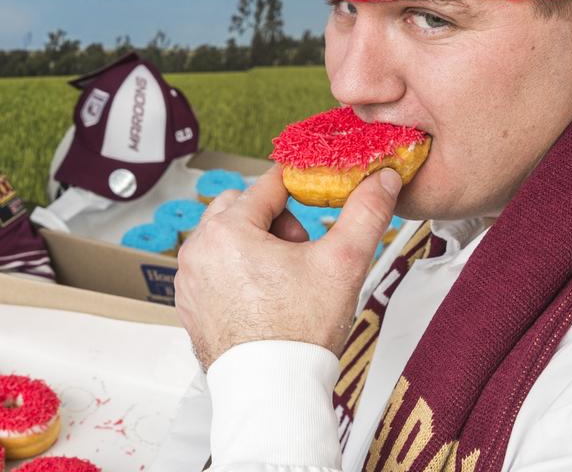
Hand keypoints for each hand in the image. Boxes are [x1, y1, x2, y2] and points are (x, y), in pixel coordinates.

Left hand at [175, 165, 401, 369]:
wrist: (272, 392)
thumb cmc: (299, 332)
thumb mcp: (342, 264)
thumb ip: (366, 213)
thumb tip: (382, 179)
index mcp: (227, 230)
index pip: (268, 185)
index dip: (300, 187)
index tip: (319, 193)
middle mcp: (198, 249)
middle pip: (244, 209)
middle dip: (276, 222)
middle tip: (303, 253)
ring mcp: (190, 279)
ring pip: (228, 239)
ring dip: (257, 247)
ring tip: (286, 281)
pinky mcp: (190, 305)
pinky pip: (214, 270)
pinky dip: (237, 274)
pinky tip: (265, 300)